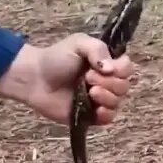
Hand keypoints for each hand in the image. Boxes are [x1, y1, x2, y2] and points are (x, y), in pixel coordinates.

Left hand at [0, 34, 132, 124]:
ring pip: (118, 102)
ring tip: (89, 92)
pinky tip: (97, 109)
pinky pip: (109, 119)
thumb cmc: (55, 58)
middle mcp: (107, 82)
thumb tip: (111, 68)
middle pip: (125, 86)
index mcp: (107, 64)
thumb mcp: (78, 43)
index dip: (121, 69)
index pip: (128, 68)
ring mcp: (99, 100)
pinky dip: (106, 114)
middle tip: (87, 78)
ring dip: (107, 97)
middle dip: (109, 83)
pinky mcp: (91, 116)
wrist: (35, 78)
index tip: (103, 68)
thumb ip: (98, 49)